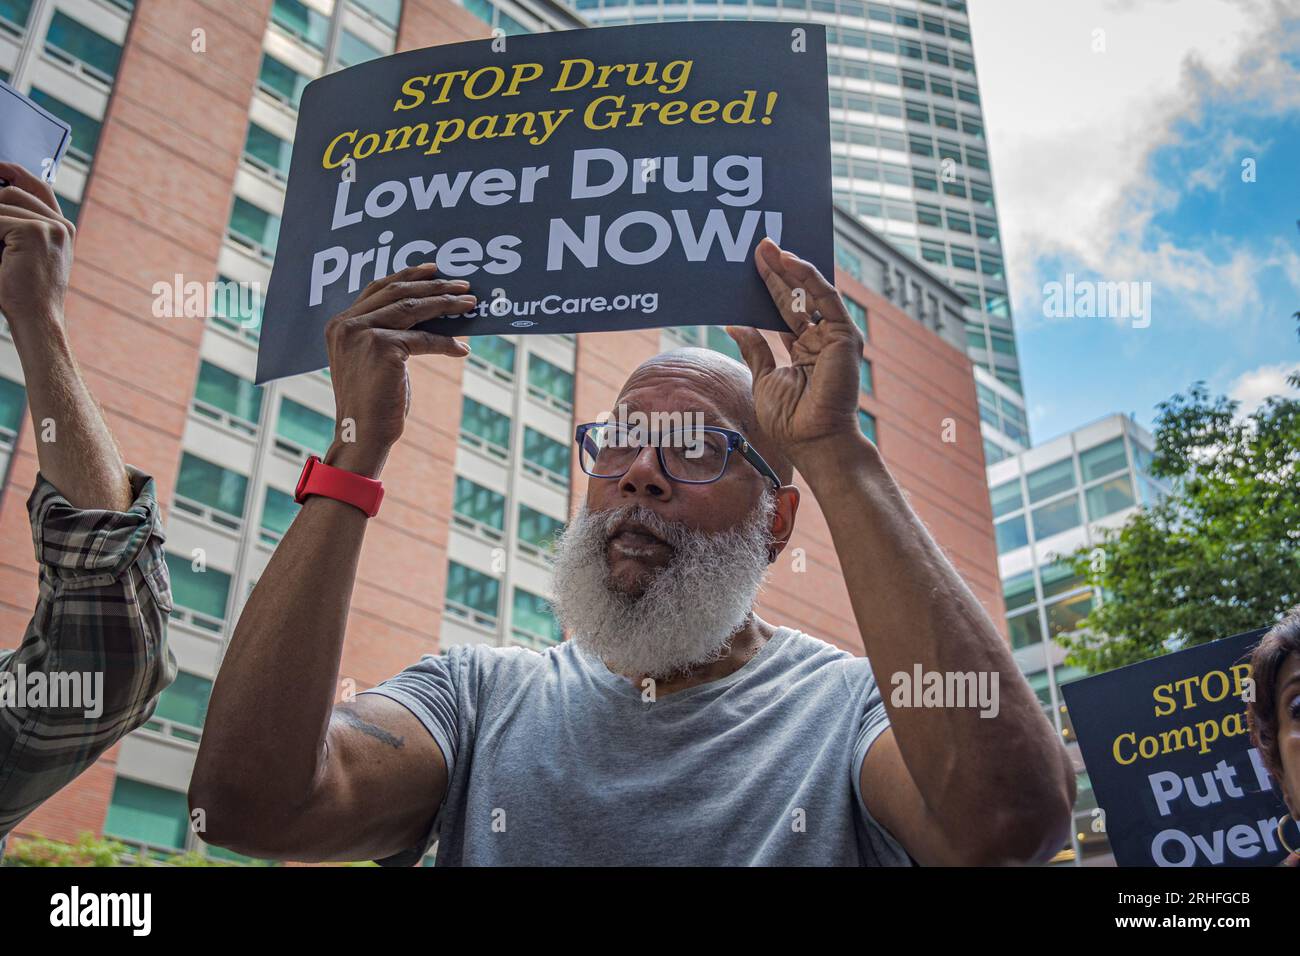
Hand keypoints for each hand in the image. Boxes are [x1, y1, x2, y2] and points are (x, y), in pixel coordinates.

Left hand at [0, 161, 73, 341]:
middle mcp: (61, 225)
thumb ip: (16, 227)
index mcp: (62, 230)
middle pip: (16, 192)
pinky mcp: (35, 231)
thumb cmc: (24, 294)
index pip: (39, 188)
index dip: (16, 172)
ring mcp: (51, 227)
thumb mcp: (22, 254)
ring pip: (4, 204)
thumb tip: (0, 198)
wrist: (37, 319)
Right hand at [323, 263, 475, 477]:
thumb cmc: (372, 402)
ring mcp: (362, 333)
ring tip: (470, 303)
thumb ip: (386, 332)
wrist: (362, 435)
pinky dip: (447, 343)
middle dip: (434, 286)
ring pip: (413, 308)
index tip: (433, 269)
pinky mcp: (382, 347)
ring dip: (445, 304)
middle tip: (463, 285)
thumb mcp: (373, 359)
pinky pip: (424, 339)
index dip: (407, 275)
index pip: (377, 289)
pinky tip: (463, 348)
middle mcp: (346, 324)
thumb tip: (429, 314)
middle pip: (397, 292)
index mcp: (339, 323)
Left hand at [726, 237, 866, 463]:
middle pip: (796, 297)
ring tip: (766, 247)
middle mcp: (820, 339)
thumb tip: (734, 325)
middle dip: (776, 272)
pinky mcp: (844, 335)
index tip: (750, 266)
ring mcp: (834, 336)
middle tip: (756, 246)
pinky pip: (825, 298)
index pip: (784, 311)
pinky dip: (808, 277)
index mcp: (803, 349)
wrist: (813, 441)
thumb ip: (754, 348)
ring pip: (810, 292)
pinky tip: (788, 261)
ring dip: (789, 267)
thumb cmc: (790, 420)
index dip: (769, 288)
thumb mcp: (763, 377)